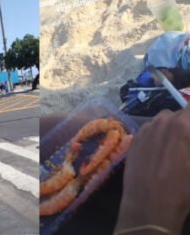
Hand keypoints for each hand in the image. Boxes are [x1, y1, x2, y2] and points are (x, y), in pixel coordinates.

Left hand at [115, 106, 189, 233]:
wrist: (149, 204)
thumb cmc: (183, 188)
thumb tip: (187, 142)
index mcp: (182, 126)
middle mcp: (161, 122)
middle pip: (178, 114)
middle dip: (186, 125)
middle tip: (187, 143)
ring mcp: (144, 130)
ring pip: (162, 121)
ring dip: (170, 129)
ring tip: (174, 149)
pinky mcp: (133, 140)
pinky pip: (149, 131)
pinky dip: (156, 136)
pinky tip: (158, 153)